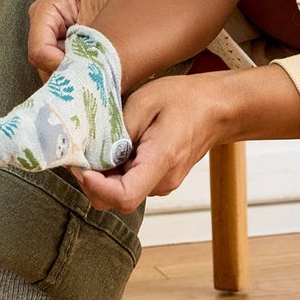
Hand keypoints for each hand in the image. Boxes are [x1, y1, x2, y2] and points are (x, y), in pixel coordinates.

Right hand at [26, 0, 133, 77]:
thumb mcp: (100, 5)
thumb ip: (88, 38)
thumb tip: (86, 68)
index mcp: (45, 12)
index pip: (39, 53)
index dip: (60, 67)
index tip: (88, 71)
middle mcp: (45, 25)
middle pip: (46, 65)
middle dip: (70, 75)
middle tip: (99, 80)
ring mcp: (56, 33)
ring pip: (58, 67)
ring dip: (79, 73)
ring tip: (104, 74)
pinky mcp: (70, 39)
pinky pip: (71, 61)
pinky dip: (86, 67)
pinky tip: (104, 68)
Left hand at [74, 74, 228, 212]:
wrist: (219, 108)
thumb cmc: (185, 99)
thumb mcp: (144, 102)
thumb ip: (116, 130)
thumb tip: (91, 152)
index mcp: (161, 160)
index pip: (124, 196)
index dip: (95, 187)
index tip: (80, 166)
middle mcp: (163, 181)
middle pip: (116, 201)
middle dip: (91, 182)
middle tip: (80, 154)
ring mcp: (163, 184)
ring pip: (120, 194)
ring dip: (103, 177)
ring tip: (99, 147)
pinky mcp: (161, 181)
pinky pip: (130, 185)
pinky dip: (115, 173)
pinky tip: (115, 149)